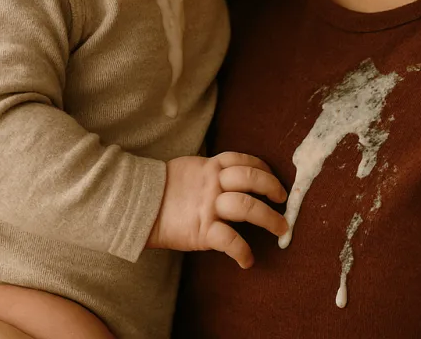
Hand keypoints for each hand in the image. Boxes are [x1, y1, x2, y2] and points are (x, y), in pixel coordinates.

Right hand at [147, 153, 287, 268]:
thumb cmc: (163, 191)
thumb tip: (230, 175)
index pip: (243, 160)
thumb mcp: (189, 172)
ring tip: (281, 229)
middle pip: (251, 180)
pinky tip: (247, 261)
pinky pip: (229, 239)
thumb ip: (210, 172)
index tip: (272, 177)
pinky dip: (242, 251)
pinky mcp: (202, 230)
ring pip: (246, 206)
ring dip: (269, 218)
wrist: (136, 207)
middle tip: (283, 200)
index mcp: (209, 168)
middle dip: (272, 188)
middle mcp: (212, 185)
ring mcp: (208, 206)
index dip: (262, 167)